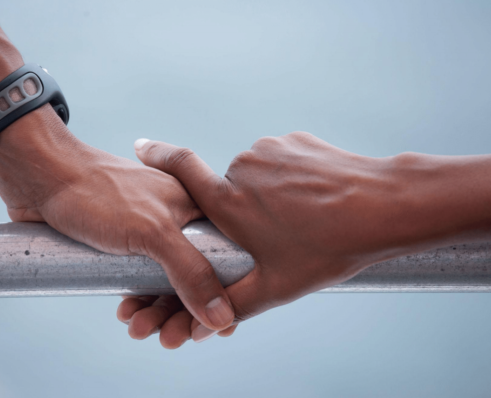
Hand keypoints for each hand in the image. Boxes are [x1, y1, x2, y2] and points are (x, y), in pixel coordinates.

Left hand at [0, 105, 235, 333]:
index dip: (225, 296)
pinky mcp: (121, 246)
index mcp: (196, 208)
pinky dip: (136, 301)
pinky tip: (124, 313)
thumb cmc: (98, 191)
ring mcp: (148, 234)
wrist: (41, 177)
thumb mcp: (153, 231)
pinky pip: (138, 282)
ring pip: (164, 284)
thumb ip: (191, 271)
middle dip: (183, 313)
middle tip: (171, 340)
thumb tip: (222, 319)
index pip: (225, 259)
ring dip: (156, 313)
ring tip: (138, 329)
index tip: (219, 330)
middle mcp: (177, 221)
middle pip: (194, 278)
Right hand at [120, 131, 490, 347]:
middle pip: (228, 189)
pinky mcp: (295, 141)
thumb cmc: (327, 250)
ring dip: (269, 193)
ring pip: (257, 175)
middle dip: (242, 209)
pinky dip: (291, 178)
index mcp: (228, 201)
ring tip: (301, 219)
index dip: (157, 154)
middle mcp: (241, 167)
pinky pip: (281, 161)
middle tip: (275, 233)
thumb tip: (197, 331)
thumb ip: (230, 305)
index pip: (179, 166)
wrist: (385, 206)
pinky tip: (315, 199)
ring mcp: (269, 150)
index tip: (141, 147)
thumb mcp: (276, 287)